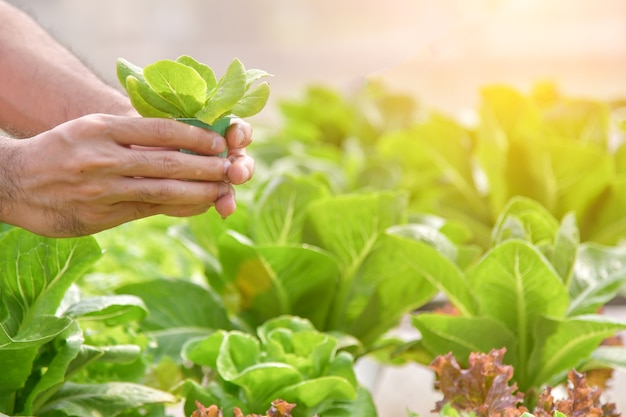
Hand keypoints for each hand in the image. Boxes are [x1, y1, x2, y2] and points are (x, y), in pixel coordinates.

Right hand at [0, 114, 254, 236]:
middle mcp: (104, 158)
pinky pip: (150, 211)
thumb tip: (181, 140)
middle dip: (206, 167)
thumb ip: (131, 135)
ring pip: (163, 190)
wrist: (14, 182)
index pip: (161, 130)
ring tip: (223, 189)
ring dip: (199, 191)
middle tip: (232, 168)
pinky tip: (199, 205)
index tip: (219, 142)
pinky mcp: (102, 217)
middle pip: (168, 162)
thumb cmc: (60, 150)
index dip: (196, 137)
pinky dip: (178, 208)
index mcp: (103, 129)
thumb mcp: (91, 128)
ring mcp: (103, 190)